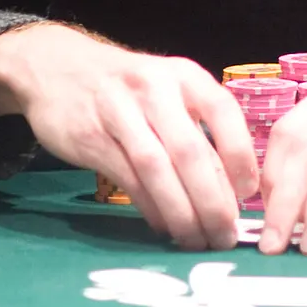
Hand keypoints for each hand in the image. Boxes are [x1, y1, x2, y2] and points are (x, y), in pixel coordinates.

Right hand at [0, 23, 257, 250]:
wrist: (57, 67)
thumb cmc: (127, 88)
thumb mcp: (166, 92)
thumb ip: (196, 129)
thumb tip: (230, 191)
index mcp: (182, 74)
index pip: (223, 111)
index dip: (241, 155)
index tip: (249, 194)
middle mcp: (153, 87)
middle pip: (190, 151)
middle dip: (211, 201)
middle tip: (224, 236)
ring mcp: (118, 110)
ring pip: (157, 169)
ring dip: (180, 212)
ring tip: (196, 240)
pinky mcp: (91, 136)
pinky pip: (128, 179)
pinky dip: (149, 208)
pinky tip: (163, 226)